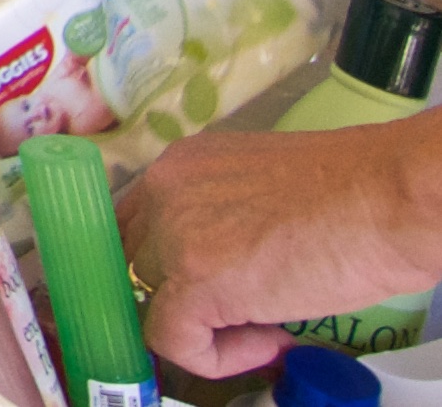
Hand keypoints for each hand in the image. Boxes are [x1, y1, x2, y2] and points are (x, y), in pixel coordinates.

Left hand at [121, 121, 441, 375]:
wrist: (390, 199)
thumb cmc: (355, 195)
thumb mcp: (262, 192)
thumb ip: (224, 216)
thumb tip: (221, 264)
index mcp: (179, 166)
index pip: (133, 226)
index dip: (162, 267)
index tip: (205, 293)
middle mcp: (163, 192)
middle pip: (135, 264)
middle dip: (182, 298)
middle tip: (240, 314)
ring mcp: (173, 236)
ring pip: (151, 303)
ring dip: (205, 328)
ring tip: (267, 326)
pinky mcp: (194, 282)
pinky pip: (172, 340)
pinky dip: (215, 357)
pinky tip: (271, 341)